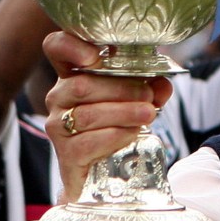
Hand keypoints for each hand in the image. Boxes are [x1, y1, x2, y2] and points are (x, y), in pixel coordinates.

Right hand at [42, 32, 172, 202]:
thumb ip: (148, 87)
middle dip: (120, 89)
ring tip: (148, 114)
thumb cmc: (114, 125)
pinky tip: (132, 133)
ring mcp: (57, 124)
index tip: (95, 55)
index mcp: (73, 72)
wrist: (99, 174)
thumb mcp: (133, 99)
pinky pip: (89, 141)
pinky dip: (116, 135)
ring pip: (88, 114)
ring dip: (124, 112)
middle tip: (148, 96)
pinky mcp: (64, 153)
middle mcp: (59, 95)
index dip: (71, 46)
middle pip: (82, 84)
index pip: (56, 46)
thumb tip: (163, 84)